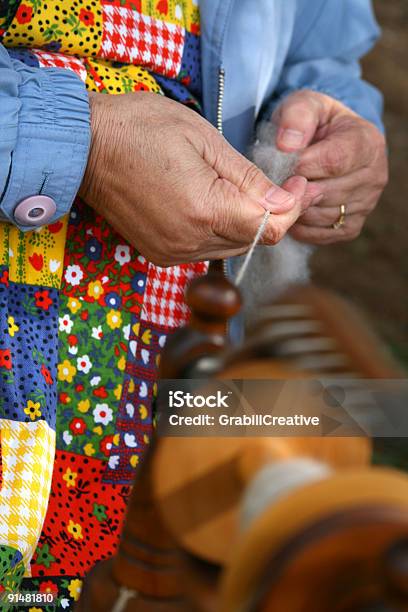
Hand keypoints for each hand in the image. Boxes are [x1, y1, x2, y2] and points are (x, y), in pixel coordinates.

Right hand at [80, 92, 307, 265]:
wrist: (86, 146)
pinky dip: (220, 232)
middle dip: (272, 215)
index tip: (297, 184)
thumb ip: (248, 178)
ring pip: (232, 248)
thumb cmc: (142, 129)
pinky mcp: (160, 254)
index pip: (270, 228)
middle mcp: (189, 242)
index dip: (292, 208)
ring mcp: (172, 253)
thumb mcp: (204, 139)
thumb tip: (283, 202)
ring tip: (241, 191)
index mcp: (204, 211)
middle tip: (275, 185)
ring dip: (246, 225)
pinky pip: (206, 250)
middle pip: (254, 242)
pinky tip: (214, 205)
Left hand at [273, 90, 387, 244]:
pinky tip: (291, 211)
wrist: (325, 142)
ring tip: (282, 193)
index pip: (333, 161)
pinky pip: (324, 234)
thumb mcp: (304, 105)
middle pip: (326, 192)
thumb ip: (295, 117)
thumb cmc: (313, 123)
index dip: (300, 166)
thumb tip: (286, 145)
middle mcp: (374, 175)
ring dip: (296, 208)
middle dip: (295, 188)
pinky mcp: (352, 225)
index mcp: (367, 142)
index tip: (279, 163)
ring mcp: (367, 203)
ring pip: (323, 216)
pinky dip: (302, 227)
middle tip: (275, 181)